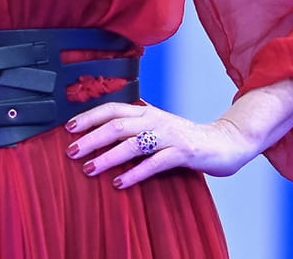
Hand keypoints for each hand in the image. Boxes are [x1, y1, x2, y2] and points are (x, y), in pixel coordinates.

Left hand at [64, 102, 258, 188]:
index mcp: (146, 111)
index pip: (112, 108)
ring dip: (108, 157)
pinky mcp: (183, 153)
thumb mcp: (156, 125)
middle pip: (117, 125)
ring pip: (133, 143)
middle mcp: (155, 119)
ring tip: (90, 169)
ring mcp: (169, 136)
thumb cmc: (184, 137)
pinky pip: (155, 163)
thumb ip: (134, 125)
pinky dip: (135, 173)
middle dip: (92, 138)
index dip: (89, 116)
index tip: (68, 128)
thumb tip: (101, 130)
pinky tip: (120, 183)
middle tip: (71, 151)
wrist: (224, 142)